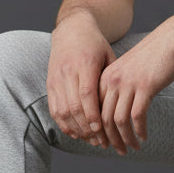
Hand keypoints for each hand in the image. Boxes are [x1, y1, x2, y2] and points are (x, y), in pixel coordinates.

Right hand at [47, 12, 115, 146]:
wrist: (71, 30)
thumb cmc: (95, 45)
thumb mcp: (109, 56)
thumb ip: (112, 79)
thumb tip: (123, 105)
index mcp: (84, 64)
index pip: (86, 94)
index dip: (92, 114)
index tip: (101, 130)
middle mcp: (67, 72)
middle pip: (74, 106)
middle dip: (87, 128)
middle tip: (101, 142)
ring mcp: (56, 79)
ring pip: (62, 111)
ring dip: (76, 129)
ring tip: (91, 140)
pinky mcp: (50, 84)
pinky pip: (54, 109)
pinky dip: (64, 124)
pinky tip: (76, 133)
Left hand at [98, 17, 173, 154]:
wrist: (173, 39)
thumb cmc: (154, 56)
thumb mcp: (129, 71)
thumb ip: (120, 88)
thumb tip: (118, 112)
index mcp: (105, 77)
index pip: (94, 110)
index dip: (98, 130)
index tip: (105, 143)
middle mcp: (112, 80)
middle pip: (103, 118)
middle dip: (110, 139)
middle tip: (119, 151)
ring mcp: (128, 83)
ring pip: (119, 120)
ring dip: (125, 138)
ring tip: (132, 148)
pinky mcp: (145, 87)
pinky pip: (137, 116)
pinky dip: (139, 130)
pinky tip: (144, 137)